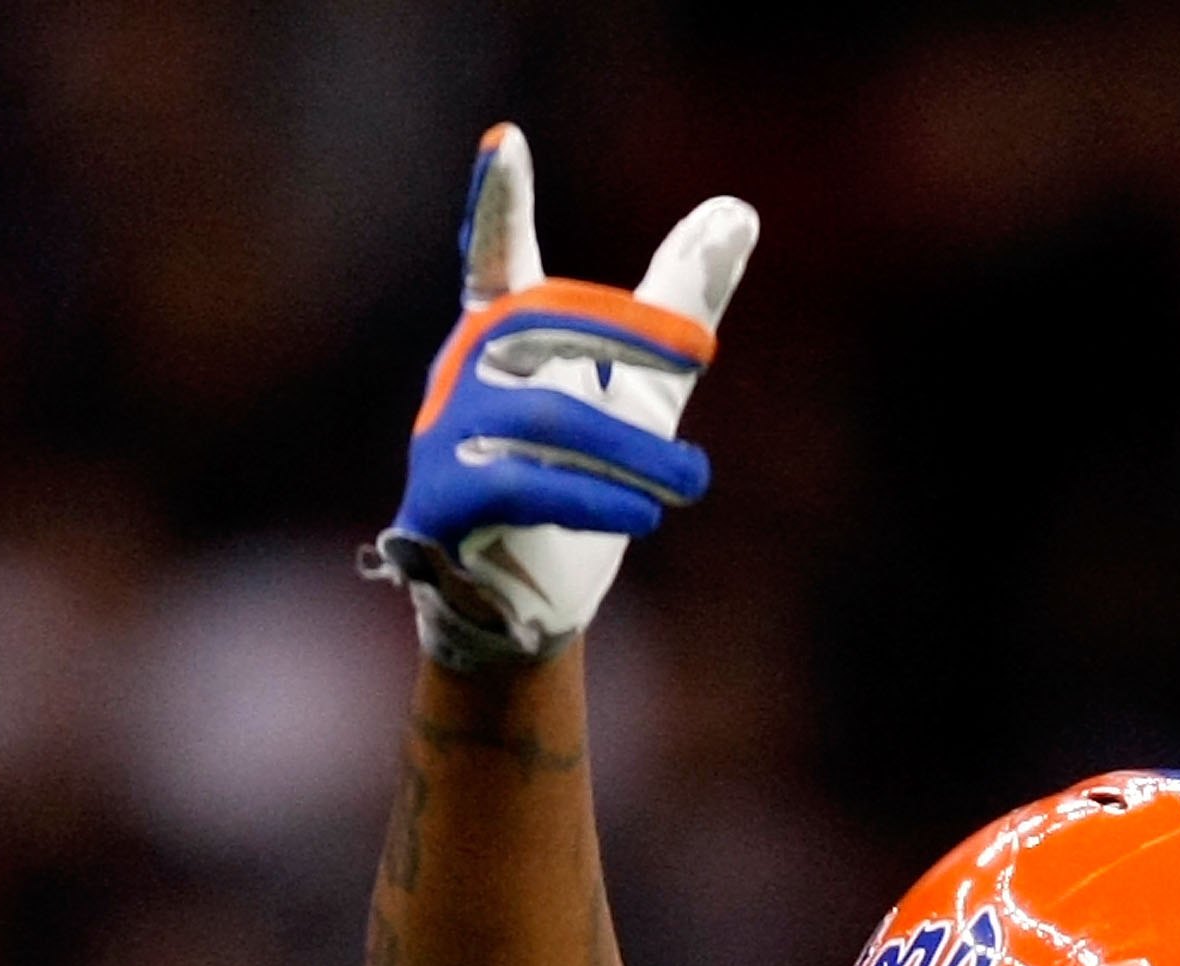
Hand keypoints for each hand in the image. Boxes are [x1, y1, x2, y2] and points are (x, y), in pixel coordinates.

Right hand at [368, 122, 756, 666]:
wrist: (523, 606)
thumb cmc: (576, 483)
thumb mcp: (644, 389)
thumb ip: (680, 307)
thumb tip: (740, 212)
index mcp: (498, 330)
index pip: (497, 256)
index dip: (497, 205)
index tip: (504, 144)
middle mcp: (461, 370)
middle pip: (544, 322)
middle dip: (627, 331)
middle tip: (701, 350)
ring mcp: (441, 436)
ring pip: (548, 418)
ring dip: (634, 450)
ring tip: (696, 480)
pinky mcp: (439, 505)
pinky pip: (523, 485)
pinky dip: (594, 498)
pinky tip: (649, 514)